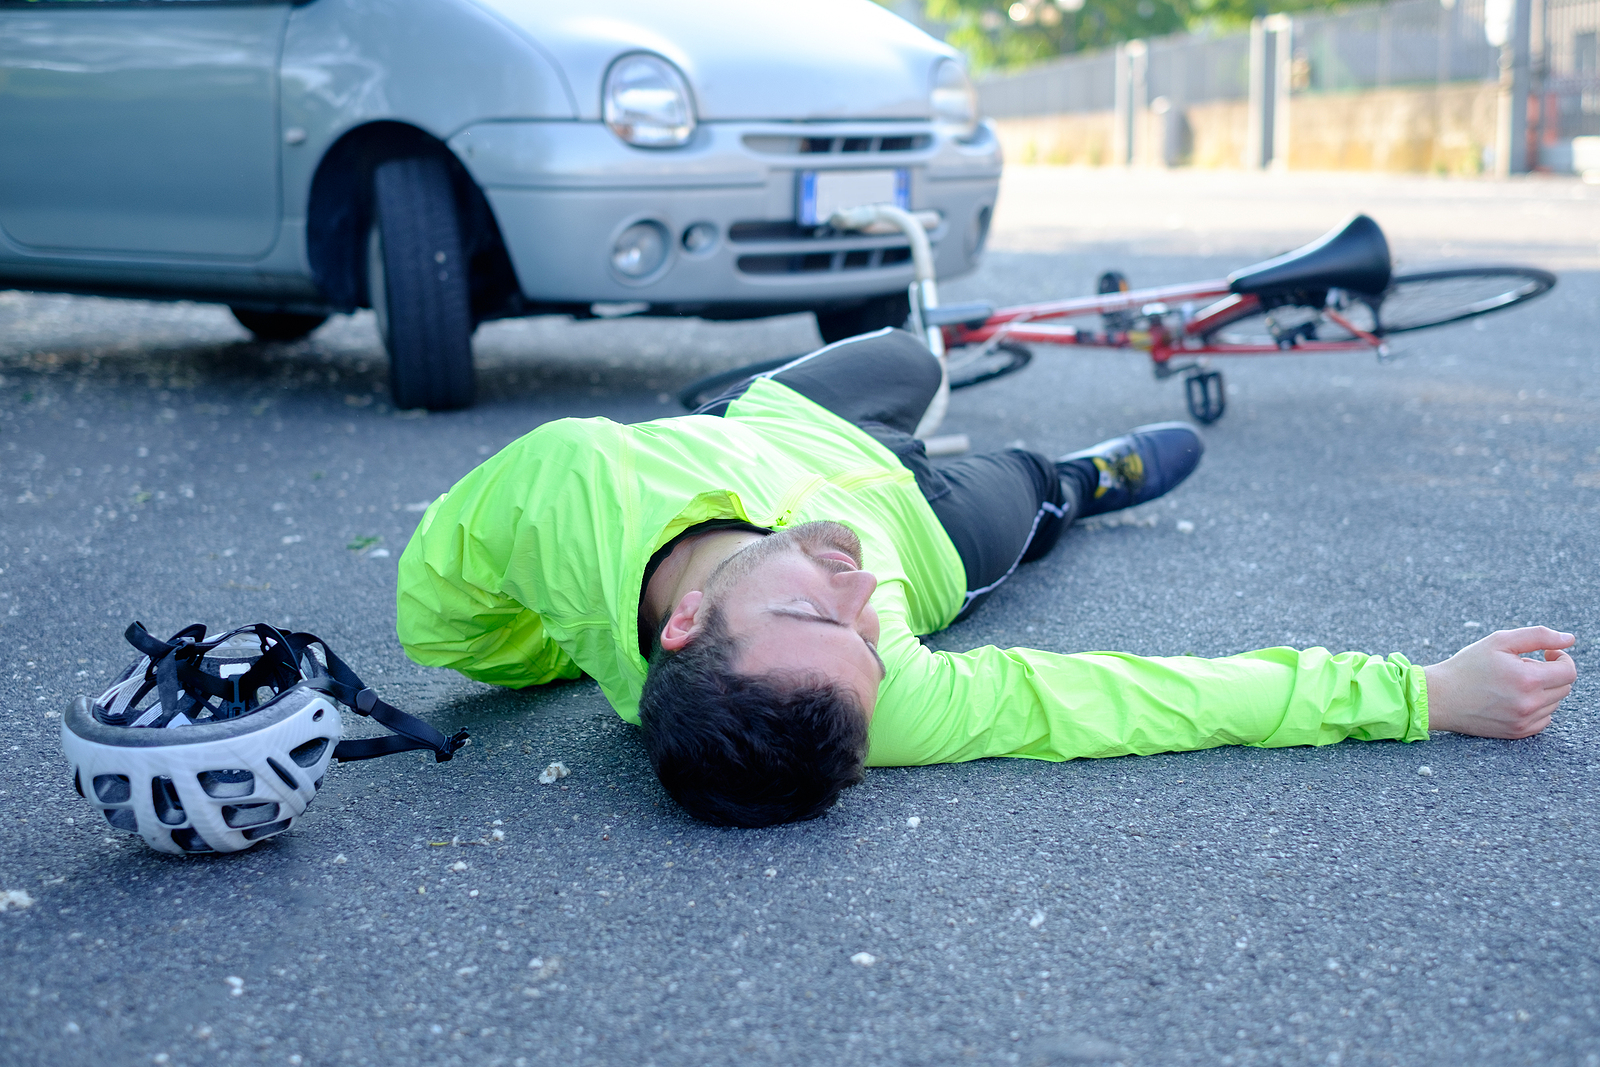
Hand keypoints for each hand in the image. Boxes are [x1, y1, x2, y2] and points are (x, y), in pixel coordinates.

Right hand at [1424, 627, 1576, 738]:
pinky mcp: (1518, 732)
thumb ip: (1538, 636)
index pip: (1569, 671)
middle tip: (1523, 667)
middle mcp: (1530, 703)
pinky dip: (1537, 708)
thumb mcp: (1499, 641)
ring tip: (1514, 683)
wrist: (1439, 697)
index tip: (1547, 655)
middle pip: (1564, 687)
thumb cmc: (1467, 666)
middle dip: (1550, 674)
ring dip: (1543, 691)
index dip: (1561, 659)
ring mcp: (1524, 721)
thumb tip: (1570, 639)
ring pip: (1554, 703)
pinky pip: (1544, 720)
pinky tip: (1515, 699)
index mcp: (1528, 679)